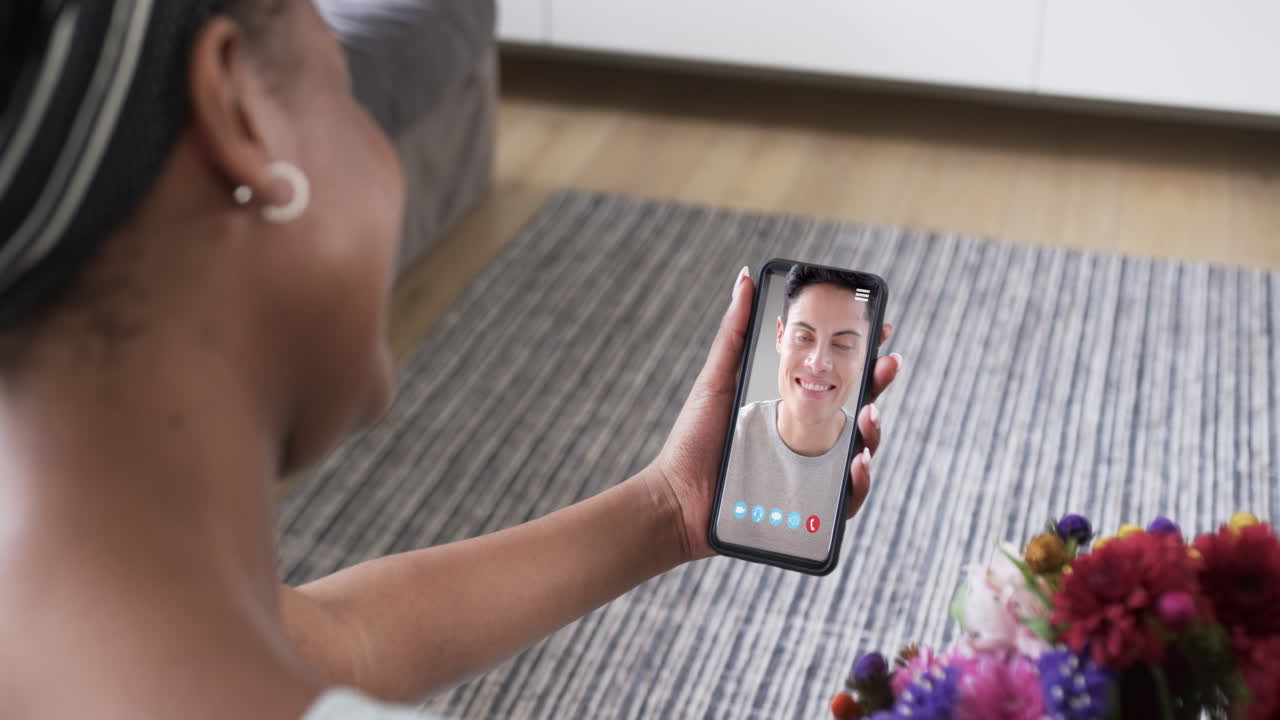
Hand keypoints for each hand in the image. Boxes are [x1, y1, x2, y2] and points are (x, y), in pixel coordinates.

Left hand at [647, 267, 901, 562]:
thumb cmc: (695, 440)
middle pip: (858, 409)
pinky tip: (856, 464)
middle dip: (879, 385)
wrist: (676, 498)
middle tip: (888, 363)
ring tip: (869, 415)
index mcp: (794, 407)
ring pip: (860, 453)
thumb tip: (746, 277)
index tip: (880, 329)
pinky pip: (846, 500)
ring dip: (874, 432)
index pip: (838, 378)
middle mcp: (808, 439)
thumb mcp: (718, 378)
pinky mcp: (809, 510)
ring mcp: (812, 474)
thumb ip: (736, 331)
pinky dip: (858, 484)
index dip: (863, 356)